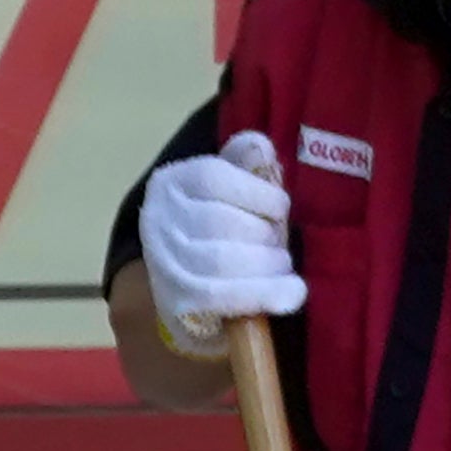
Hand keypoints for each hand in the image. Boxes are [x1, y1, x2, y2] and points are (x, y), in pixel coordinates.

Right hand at [135, 134, 304, 355]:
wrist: (186, 290)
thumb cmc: (219, 232)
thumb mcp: (229, 189)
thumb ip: (245, 163)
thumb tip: (260, 147)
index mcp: (172, 183)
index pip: (213, 177)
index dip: (258, 193)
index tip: (280, 209)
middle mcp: (159, 220)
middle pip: (220, 222)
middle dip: (264, 234)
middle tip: (280, 245)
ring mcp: (164, 264)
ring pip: (222, 260)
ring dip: (267, 264)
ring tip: (282, 266)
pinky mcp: (176, 303)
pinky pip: (222, 296)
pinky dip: (263, 293)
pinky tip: (292, 293)